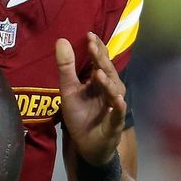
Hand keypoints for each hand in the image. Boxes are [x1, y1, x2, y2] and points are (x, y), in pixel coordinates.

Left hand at [56, 33, 125, 165]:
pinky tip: (118, 101)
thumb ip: (66, 67)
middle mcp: (109, 90)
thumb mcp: (69, 90)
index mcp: (99, 81)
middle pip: (108, 73)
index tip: (89, 35)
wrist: (87, 145)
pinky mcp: (114, 124)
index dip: (96, 49)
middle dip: (101, 60)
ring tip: (99, 74)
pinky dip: (119, 108)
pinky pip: (118, 115)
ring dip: (108, 83)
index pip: (100, 61)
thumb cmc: (80, 115)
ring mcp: (113, 107)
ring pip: (114, 92)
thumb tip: (61, 39)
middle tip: (93, 47)